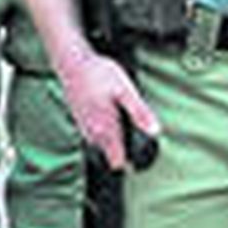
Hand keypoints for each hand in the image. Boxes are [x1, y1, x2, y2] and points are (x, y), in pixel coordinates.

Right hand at [57, 48, 159, 171]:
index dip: (129, 163)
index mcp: (105, 130)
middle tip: (134, 133)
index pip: (116, 162)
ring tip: (122, 121)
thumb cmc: (100, 74)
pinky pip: (93, 133)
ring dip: (112, 139)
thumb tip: (155, 131)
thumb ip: (139, 112)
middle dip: (122, 150)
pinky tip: (108, 114)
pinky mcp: (79, 119)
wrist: (73, 63)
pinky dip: (102, 129)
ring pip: (100, 144)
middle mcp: (92, 133)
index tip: (139, 157)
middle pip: (109, 155)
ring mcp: (84, 127)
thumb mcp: (126, 90)